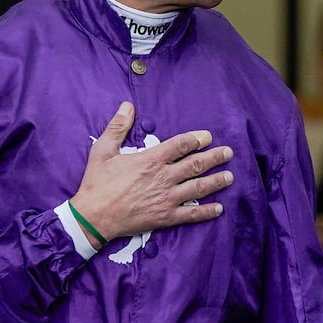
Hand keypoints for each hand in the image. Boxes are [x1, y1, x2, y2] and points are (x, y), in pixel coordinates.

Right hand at [70, 101, 233, 247]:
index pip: (181, 145)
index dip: (197, 139)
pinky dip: (207, 211)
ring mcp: (166, 199)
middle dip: (214, 157)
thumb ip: (117, 127)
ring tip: (229, 176)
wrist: (93, 217)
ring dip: (216, 181)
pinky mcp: (165, 217)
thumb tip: (127, 105)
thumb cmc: (97, 183)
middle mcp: (163, 178)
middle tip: (228, 153)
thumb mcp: (102, 150)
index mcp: (151, 160)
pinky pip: (192, 214)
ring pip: (198, 188)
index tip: (208, 137)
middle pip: (195, 165)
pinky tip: (219, 208)